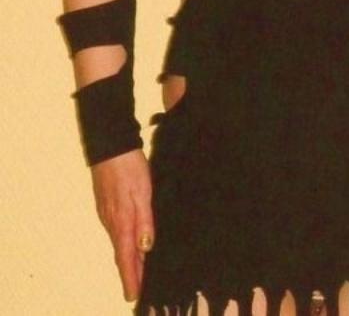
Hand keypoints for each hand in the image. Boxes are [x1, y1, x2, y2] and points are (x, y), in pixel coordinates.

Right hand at [90, 148, 153, 302]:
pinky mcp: (107, 205)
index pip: (126, 257)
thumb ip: (145, 221)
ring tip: (137, 272)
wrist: (111, 147)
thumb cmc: (129, 168)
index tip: (133, 296)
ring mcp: (108, 213)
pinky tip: (130, 243)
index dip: (131, 277)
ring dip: (127, 259)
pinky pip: (116, 231)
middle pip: (121, 253)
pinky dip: (123, 243)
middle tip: (137, 290)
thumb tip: (146, 248)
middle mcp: (112, 221)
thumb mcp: (143, 192)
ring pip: (119, 242)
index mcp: (122, 220)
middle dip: (130, 272)